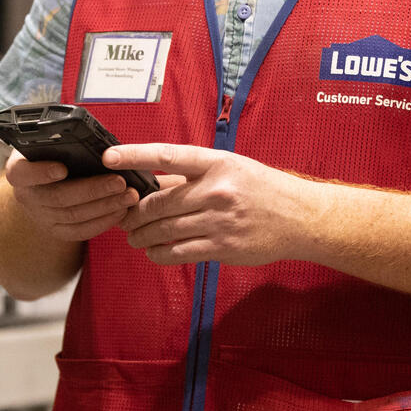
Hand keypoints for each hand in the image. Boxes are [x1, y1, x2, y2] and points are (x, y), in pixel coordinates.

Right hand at [1, 152, 138, 243]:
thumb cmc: (52, 156)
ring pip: (73, 216)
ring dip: (104, 206)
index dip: (41, 172)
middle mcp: (26, 196)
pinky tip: (121, 211)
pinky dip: (103, 222)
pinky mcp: (56, 231)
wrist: (42, 184)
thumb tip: (97, 144)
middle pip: (58, 197)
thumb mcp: (50, 144)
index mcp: (19, 170)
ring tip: (129, 196)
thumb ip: (64, 143)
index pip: (22, 173)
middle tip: (119, 182)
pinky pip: (80, 231)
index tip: (62, 168)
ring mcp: (40, 216)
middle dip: (92, 190)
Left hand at [104, 144, 315, 266]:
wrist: (301, 218)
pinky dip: (158, 254)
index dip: (134, 155)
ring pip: (164, 230)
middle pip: (158, 202)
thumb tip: (151, 182)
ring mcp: (219, 220)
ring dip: (142, 236)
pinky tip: (153, 252)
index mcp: (216, 163)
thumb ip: (191, 176)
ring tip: (134, 237)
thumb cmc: (262, 189)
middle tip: (124, 218)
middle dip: (134, 213)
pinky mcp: (223, 247)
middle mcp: (216, 190)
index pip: (167, 156)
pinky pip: (179, 253)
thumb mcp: (230, 169)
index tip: (109, 157)